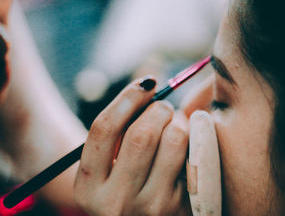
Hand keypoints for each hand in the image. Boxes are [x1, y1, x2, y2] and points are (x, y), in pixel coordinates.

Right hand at [74, 77, 190, 215]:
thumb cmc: (126, 184)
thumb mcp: (107, 168)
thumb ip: (118, 132)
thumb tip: (148, 84)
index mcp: (88, 186)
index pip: (104, 128)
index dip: (128, 97)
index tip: (146, 83)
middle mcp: (115, 201)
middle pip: (141, 134)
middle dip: (159, 109)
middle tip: (163, 108)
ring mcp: (151, 206)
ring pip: (174, 139)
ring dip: (179, 121)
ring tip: (176, 125)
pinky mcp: (181, 206)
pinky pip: (194, 154)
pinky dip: (194, 138)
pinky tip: (188, 144)